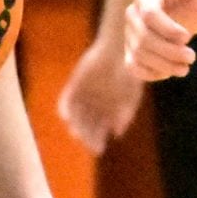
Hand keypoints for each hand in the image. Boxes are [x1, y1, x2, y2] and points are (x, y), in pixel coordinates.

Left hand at [58, 34, 144, 152]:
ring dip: (76, 126)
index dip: (96, 141)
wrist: (120, 49)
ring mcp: (84, 96)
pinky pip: (66, 100)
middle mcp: (94, 106)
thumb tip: (117, 132)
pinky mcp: (75, 85)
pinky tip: (67, 116)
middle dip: (86, 137)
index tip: (97, 148)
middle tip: (86, 142)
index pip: (98, 132)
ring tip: (77, 132)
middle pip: (86, 127)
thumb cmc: (130, 73)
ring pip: (76, 117)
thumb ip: (125, 113)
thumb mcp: (131, 95)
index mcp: (108, 111)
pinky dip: (65, 109)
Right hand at [125, 0, 196, 79]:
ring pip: (139, 55)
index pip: (149, 15)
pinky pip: (134, 67)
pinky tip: (170, 73)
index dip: (168, 30)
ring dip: (164, 65)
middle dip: (170, 51)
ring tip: (185, 68)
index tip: (188, 37)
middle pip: (143, 39)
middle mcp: (132, 15)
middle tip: (192, 57)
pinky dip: (151, 74)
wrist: (188, 10)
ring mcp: (129, 34)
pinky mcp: (131, 52)